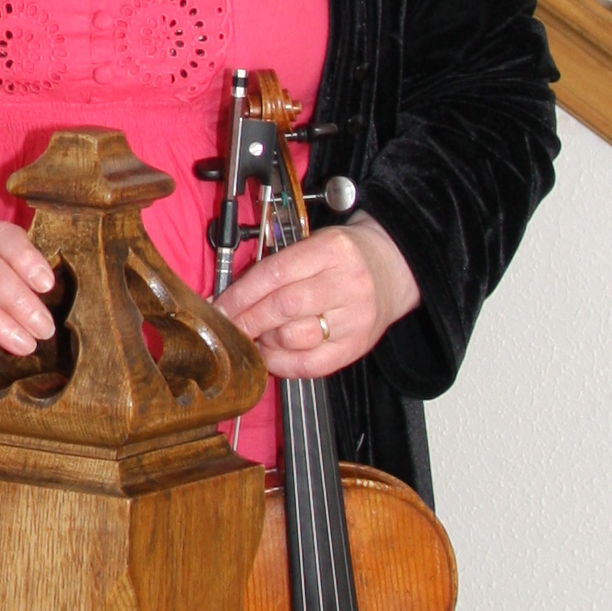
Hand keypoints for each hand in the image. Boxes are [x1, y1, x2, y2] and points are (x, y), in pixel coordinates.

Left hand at [222, 210, 418, 377]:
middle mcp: (347, 284)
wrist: (393, 270)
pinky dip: (283, 363)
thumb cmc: (345, 257)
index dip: (239, 294)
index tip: (218, 306)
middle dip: (246, 319)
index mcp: (331, 251)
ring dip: (264, 340)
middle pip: (283, 307)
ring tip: (256, 335)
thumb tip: (227, 300)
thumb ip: (274, 268)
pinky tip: (272, 354)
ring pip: (295, 337)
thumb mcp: (312, 245)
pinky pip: (311, 365)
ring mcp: (354, 318)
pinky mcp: (357, 347)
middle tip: (228, 326)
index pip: (274, 273)